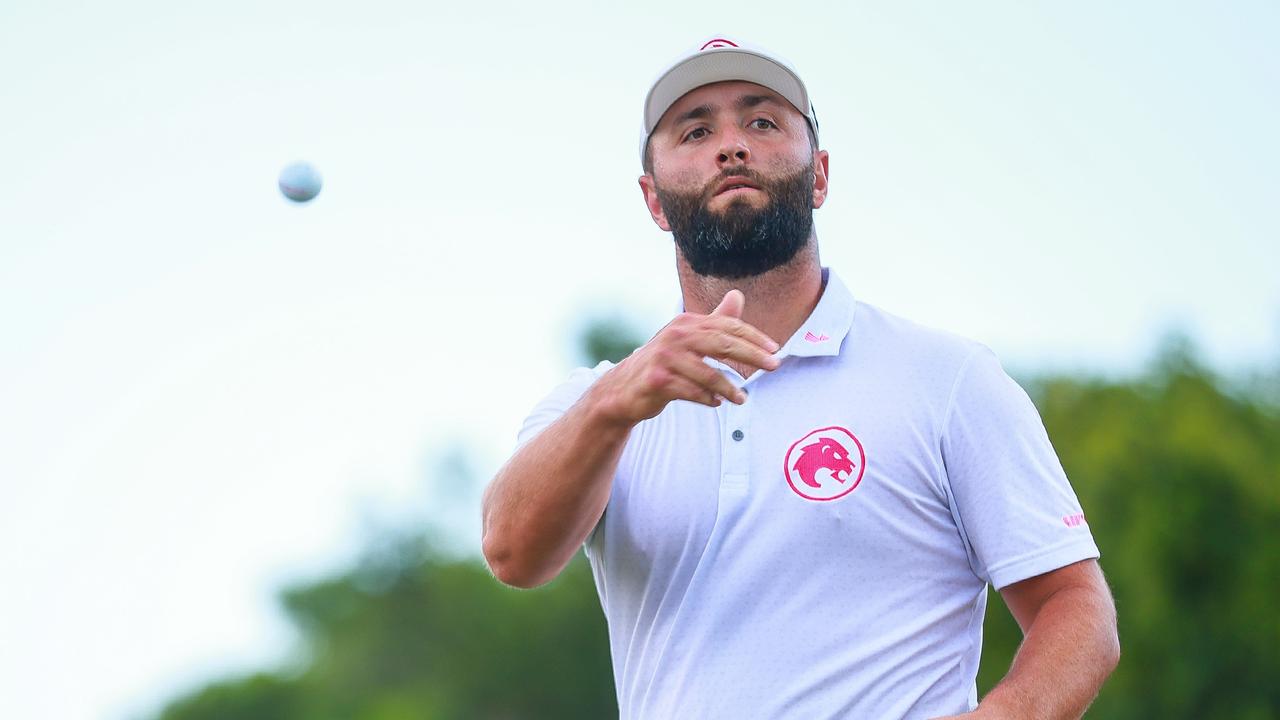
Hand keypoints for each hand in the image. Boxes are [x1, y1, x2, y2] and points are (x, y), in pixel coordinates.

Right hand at [589, 289, 779, 424]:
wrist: (623, 388)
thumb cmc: (663, 363)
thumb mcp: (688, 338)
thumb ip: (715, 320)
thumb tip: (737, 295)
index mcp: (686, 323)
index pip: (727, 326)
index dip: (754, 337)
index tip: (774, 350)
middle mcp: (676, 335)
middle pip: (722, 343)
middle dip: (752, 355)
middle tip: (774, 366)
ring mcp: (665, 358)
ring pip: (708, 373)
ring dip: (729, 387)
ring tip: (742, 398)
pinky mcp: (658, 380)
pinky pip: (691, 391)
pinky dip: (707, 398)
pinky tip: (716, 403)